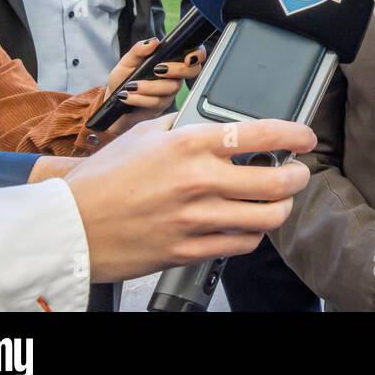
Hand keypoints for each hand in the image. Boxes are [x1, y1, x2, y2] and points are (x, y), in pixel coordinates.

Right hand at [64, 116, 315, 283]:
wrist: (69, 226)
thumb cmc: (101, 179)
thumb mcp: (144, 136)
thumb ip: (184, 127)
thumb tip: (215, 124)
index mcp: (189, 145)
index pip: (261, 133)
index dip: (294, 134)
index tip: (305, 137)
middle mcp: (198, 180)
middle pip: (277, 181)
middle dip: (297, 177)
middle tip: (297, 173)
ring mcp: (195, 218)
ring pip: (267, 217)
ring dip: (281, 207)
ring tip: (279, 200)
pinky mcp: (189, 250)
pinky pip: (241, 244)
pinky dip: (253, 234)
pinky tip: (248, 224)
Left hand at [104, 38, 205, 134]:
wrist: (112, 101)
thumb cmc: (122, 79)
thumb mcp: (127, 61)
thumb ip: (139, 50)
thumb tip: (154, 41)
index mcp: (169, 61)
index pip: (194, 55)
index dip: (198, 55)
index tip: (188, 58)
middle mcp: (174, 76)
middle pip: (192, 71)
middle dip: (177, 69)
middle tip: (157, 69)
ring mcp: (169, 92)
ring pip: (171, 88)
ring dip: (149, 86)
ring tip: (131, 86)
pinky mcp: (161, 107)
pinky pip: (156, 102)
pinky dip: (139, 98)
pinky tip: (127, 96)